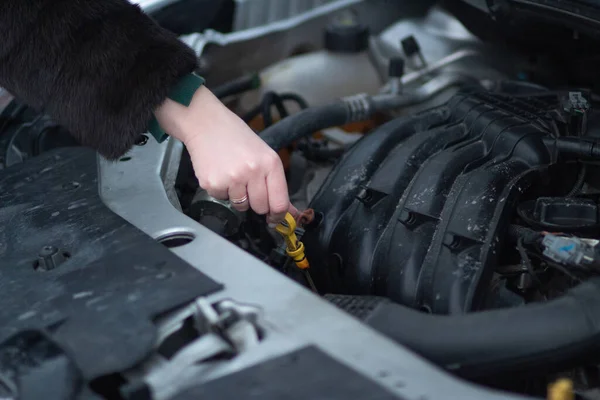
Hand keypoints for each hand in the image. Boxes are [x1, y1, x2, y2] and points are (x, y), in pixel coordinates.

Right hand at [155, 86, 296, 223]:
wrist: (206, 124)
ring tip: (232, 175)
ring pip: (241, 206)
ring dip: (237, 196)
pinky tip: (220, 172)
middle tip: (248, 185)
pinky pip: (222, 199)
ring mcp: (232, 178)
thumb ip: (276, 184)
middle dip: (255, 202)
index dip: (278, 215)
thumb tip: (289, 212)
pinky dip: (221, 190)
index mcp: (270, 163)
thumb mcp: (264, 155)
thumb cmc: (237, 138)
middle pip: (260, 207)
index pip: (280, 202)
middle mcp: (253, 171)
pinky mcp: (213, 184)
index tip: (274, 219)